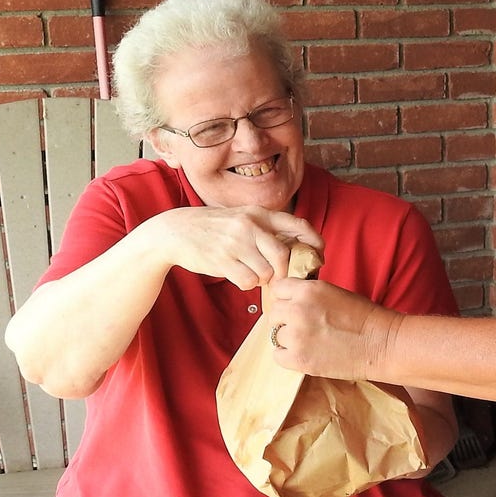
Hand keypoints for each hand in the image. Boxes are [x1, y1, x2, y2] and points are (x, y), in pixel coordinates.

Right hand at [134, 206, 322, 289]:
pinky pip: (248, 282)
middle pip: (283, 256)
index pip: (298, 225)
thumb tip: (297, 246)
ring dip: (261, 278)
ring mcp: (236, 243)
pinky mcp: (223, 260)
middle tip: (277, 276)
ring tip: (249, 271)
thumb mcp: (242, 217)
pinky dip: (246, 284)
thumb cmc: (214, 227)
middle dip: (284, 272)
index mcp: (259, 213)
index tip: (319, 255)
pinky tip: (236, 275)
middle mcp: (249, 225)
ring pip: (266, 272)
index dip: (314, 242)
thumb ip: (266, 228)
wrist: (176, 231)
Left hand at [266, 277, 403, 380]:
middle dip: (286, 319)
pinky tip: (306, 354)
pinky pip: (278, 356)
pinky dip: (288, 357)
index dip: (286, 298)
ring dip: (288, 339)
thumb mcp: (333, 292)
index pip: (277, 289)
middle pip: (274, 313)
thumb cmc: (364, 317)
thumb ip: (307, 294)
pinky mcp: (299, 359)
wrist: (382, 344)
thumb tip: (288, 301)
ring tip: (310, 342)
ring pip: (276, 335)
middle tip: (305, 327)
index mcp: (308, 290)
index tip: (293, 306)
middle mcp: (298, 310)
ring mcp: (297, 336)